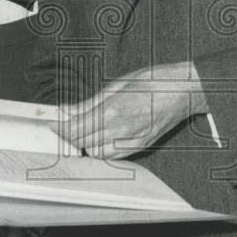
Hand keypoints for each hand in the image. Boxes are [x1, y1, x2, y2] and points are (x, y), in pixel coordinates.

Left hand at [51, 62, 207, 158]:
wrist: (182, 90)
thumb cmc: (153, 81)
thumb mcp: (116, 84)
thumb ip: (90, 102)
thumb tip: (70, 110)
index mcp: (112, 111)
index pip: (75, 129)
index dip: (60, 128)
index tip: (53, 123)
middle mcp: (120, 130)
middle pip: (83, 143)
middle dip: (70, 136)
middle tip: (65, 125)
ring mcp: (132, 141)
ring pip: (96, 153)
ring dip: (86, 144)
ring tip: (85, 131)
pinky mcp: (141, 146)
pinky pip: (114, 156)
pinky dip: (103, 150)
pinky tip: (102, 138)